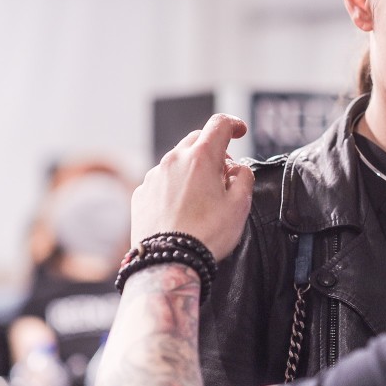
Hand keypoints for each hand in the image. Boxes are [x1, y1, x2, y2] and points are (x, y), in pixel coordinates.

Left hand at [131, 113, 253, 259]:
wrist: (168, 262)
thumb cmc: (208, 234)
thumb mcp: (241, 204)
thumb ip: (244, 177)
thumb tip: (236, 169)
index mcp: (201, 157)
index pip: (220, 124)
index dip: (234, 124)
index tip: (240, 131)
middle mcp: (174, 159)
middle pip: (197, 139)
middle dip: (214, 148)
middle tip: (224, 171)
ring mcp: (153, 176)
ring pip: (178, 160)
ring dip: (192, 169)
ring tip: (203, 196)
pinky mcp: (140, 194)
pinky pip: (161, 180)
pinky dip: (174, 185)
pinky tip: (182, 208)